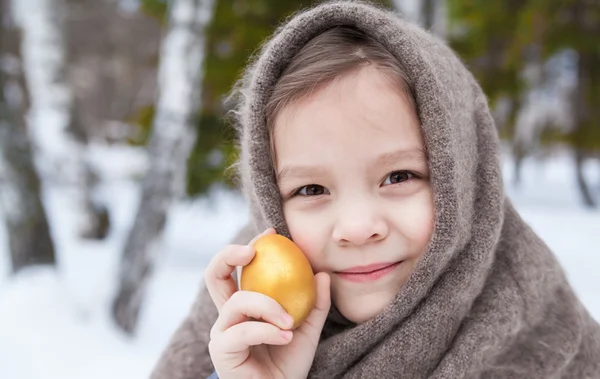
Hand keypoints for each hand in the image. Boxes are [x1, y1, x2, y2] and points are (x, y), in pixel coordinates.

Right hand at [205, 228, 330, 378]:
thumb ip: (316, 303)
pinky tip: (286, 335)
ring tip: (290, 321)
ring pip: (237, 302)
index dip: (249, 246)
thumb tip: (323, 273)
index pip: (238, 269)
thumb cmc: (289, 363)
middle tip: (253, 251)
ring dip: (267, 306)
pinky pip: (243, 330)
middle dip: (229, 255)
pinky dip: (267, 330)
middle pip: (213, 275)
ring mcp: (222, 333)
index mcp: (244, 306)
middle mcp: (228, 316)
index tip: (271, 233)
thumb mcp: (308, 330)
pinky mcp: (221, 351)